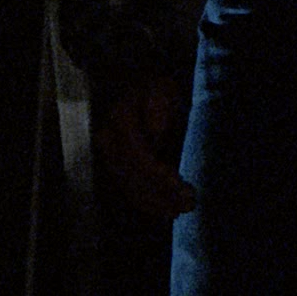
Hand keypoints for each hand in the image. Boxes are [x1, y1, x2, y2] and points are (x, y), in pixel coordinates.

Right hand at [91, 73, 196, 217]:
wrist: (136, 85)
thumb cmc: (155, 89)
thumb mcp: (162, 90)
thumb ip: (158, 110)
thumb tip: (154, 135)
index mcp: (121, 121)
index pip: (140, 158)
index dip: (161, 178)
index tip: (184, 188)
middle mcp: (108, 141)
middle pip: (133, 178)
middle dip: (161, 196)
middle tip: (188, 204)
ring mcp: (108, 155)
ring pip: (129, 187)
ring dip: (155, 203)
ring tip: (180, 210)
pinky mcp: (113, 165)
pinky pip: (127, 189)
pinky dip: (146, 202)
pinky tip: (164, 210)